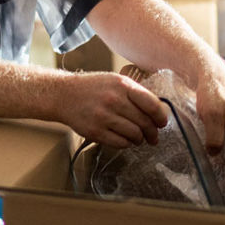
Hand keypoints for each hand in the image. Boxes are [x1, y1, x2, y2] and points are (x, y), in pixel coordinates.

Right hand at [55, 72, 169, 147]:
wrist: (63, 94)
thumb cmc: (92, 88)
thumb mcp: (115, 81)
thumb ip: (135, 93)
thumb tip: (157, 111)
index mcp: (122, 85)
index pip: (152, 104)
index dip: (161, 117)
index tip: (162, 123)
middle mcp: (114, 100)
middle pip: (144, 122)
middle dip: (152, 133)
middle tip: (153, 136)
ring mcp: (103, 116)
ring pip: (134, 135)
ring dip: (140, 139)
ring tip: (138, 138)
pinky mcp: (95, 131)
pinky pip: (120, 143)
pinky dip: (127, 144)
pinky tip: (125, 140)